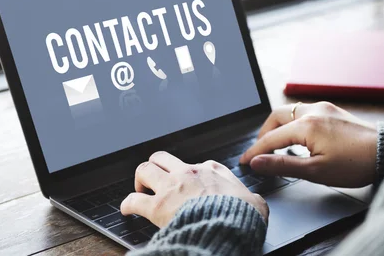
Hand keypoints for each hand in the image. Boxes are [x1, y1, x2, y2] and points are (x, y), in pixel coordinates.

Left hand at [121, 151, 268, 226]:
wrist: (229, 226)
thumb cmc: (242, 215)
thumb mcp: (255, 202)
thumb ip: (252, 199)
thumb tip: (256, 203)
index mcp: (212, 170)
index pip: (196, 164)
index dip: (190, 174)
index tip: (190, 184)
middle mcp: (189, 173)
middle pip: (162, 158)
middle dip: (156, 166)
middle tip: (156, 179)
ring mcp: (171, 187)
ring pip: (144, 169)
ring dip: (140, 179)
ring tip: (140, 189)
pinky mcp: (158, 206)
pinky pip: (133, 200)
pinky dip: (127, 204)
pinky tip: (127, 209)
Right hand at [239, 102, 376, 187]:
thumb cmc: (356, 164)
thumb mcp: (315, 171)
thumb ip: (283, 165)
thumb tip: (258, 162)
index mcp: (306, 125)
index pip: (271, 138)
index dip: (255, 151)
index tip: (244, 162)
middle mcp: (313, 111)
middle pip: (276, 116)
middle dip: (264, 133)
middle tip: (260, 152)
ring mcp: (324, 108)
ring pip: (290, 112)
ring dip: (279, 127)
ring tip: (277, 146)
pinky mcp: (333, 111)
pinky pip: (305, 112)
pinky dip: (294, 123)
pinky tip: (298, 139)